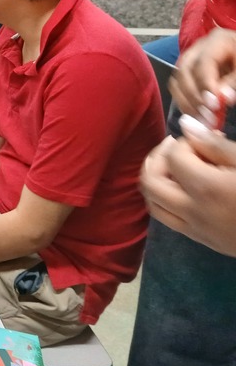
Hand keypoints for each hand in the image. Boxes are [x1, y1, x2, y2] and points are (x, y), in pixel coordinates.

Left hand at [142, 116, 235, 256]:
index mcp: (208, 189)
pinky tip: (184, 189)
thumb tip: (185, 125)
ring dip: (156, 181)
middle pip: (150, 182)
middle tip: (176, 148)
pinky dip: (165, 201)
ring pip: (153, 204)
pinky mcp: (203, 241)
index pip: (174, 157)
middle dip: (158, 159)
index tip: (203, 140)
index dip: (184, 143)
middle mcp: (194, 211)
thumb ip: (215, 145)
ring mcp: (196, 230)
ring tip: (174, 167)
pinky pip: (168, 219)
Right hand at [170, 27, 235, 126]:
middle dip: (193, 95)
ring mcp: (190, 58)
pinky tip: (195, 113)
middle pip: (184, 70)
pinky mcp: (188, 71)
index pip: (203, 62)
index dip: (206, 84)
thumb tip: (223, 98)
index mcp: (218, 40)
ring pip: (177, 79)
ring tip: (200, 118)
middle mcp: (198, 47)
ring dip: (186, 101)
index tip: (214, 105)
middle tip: (206, 115)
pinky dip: (184, 101)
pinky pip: (178, 86)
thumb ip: (235, 81)